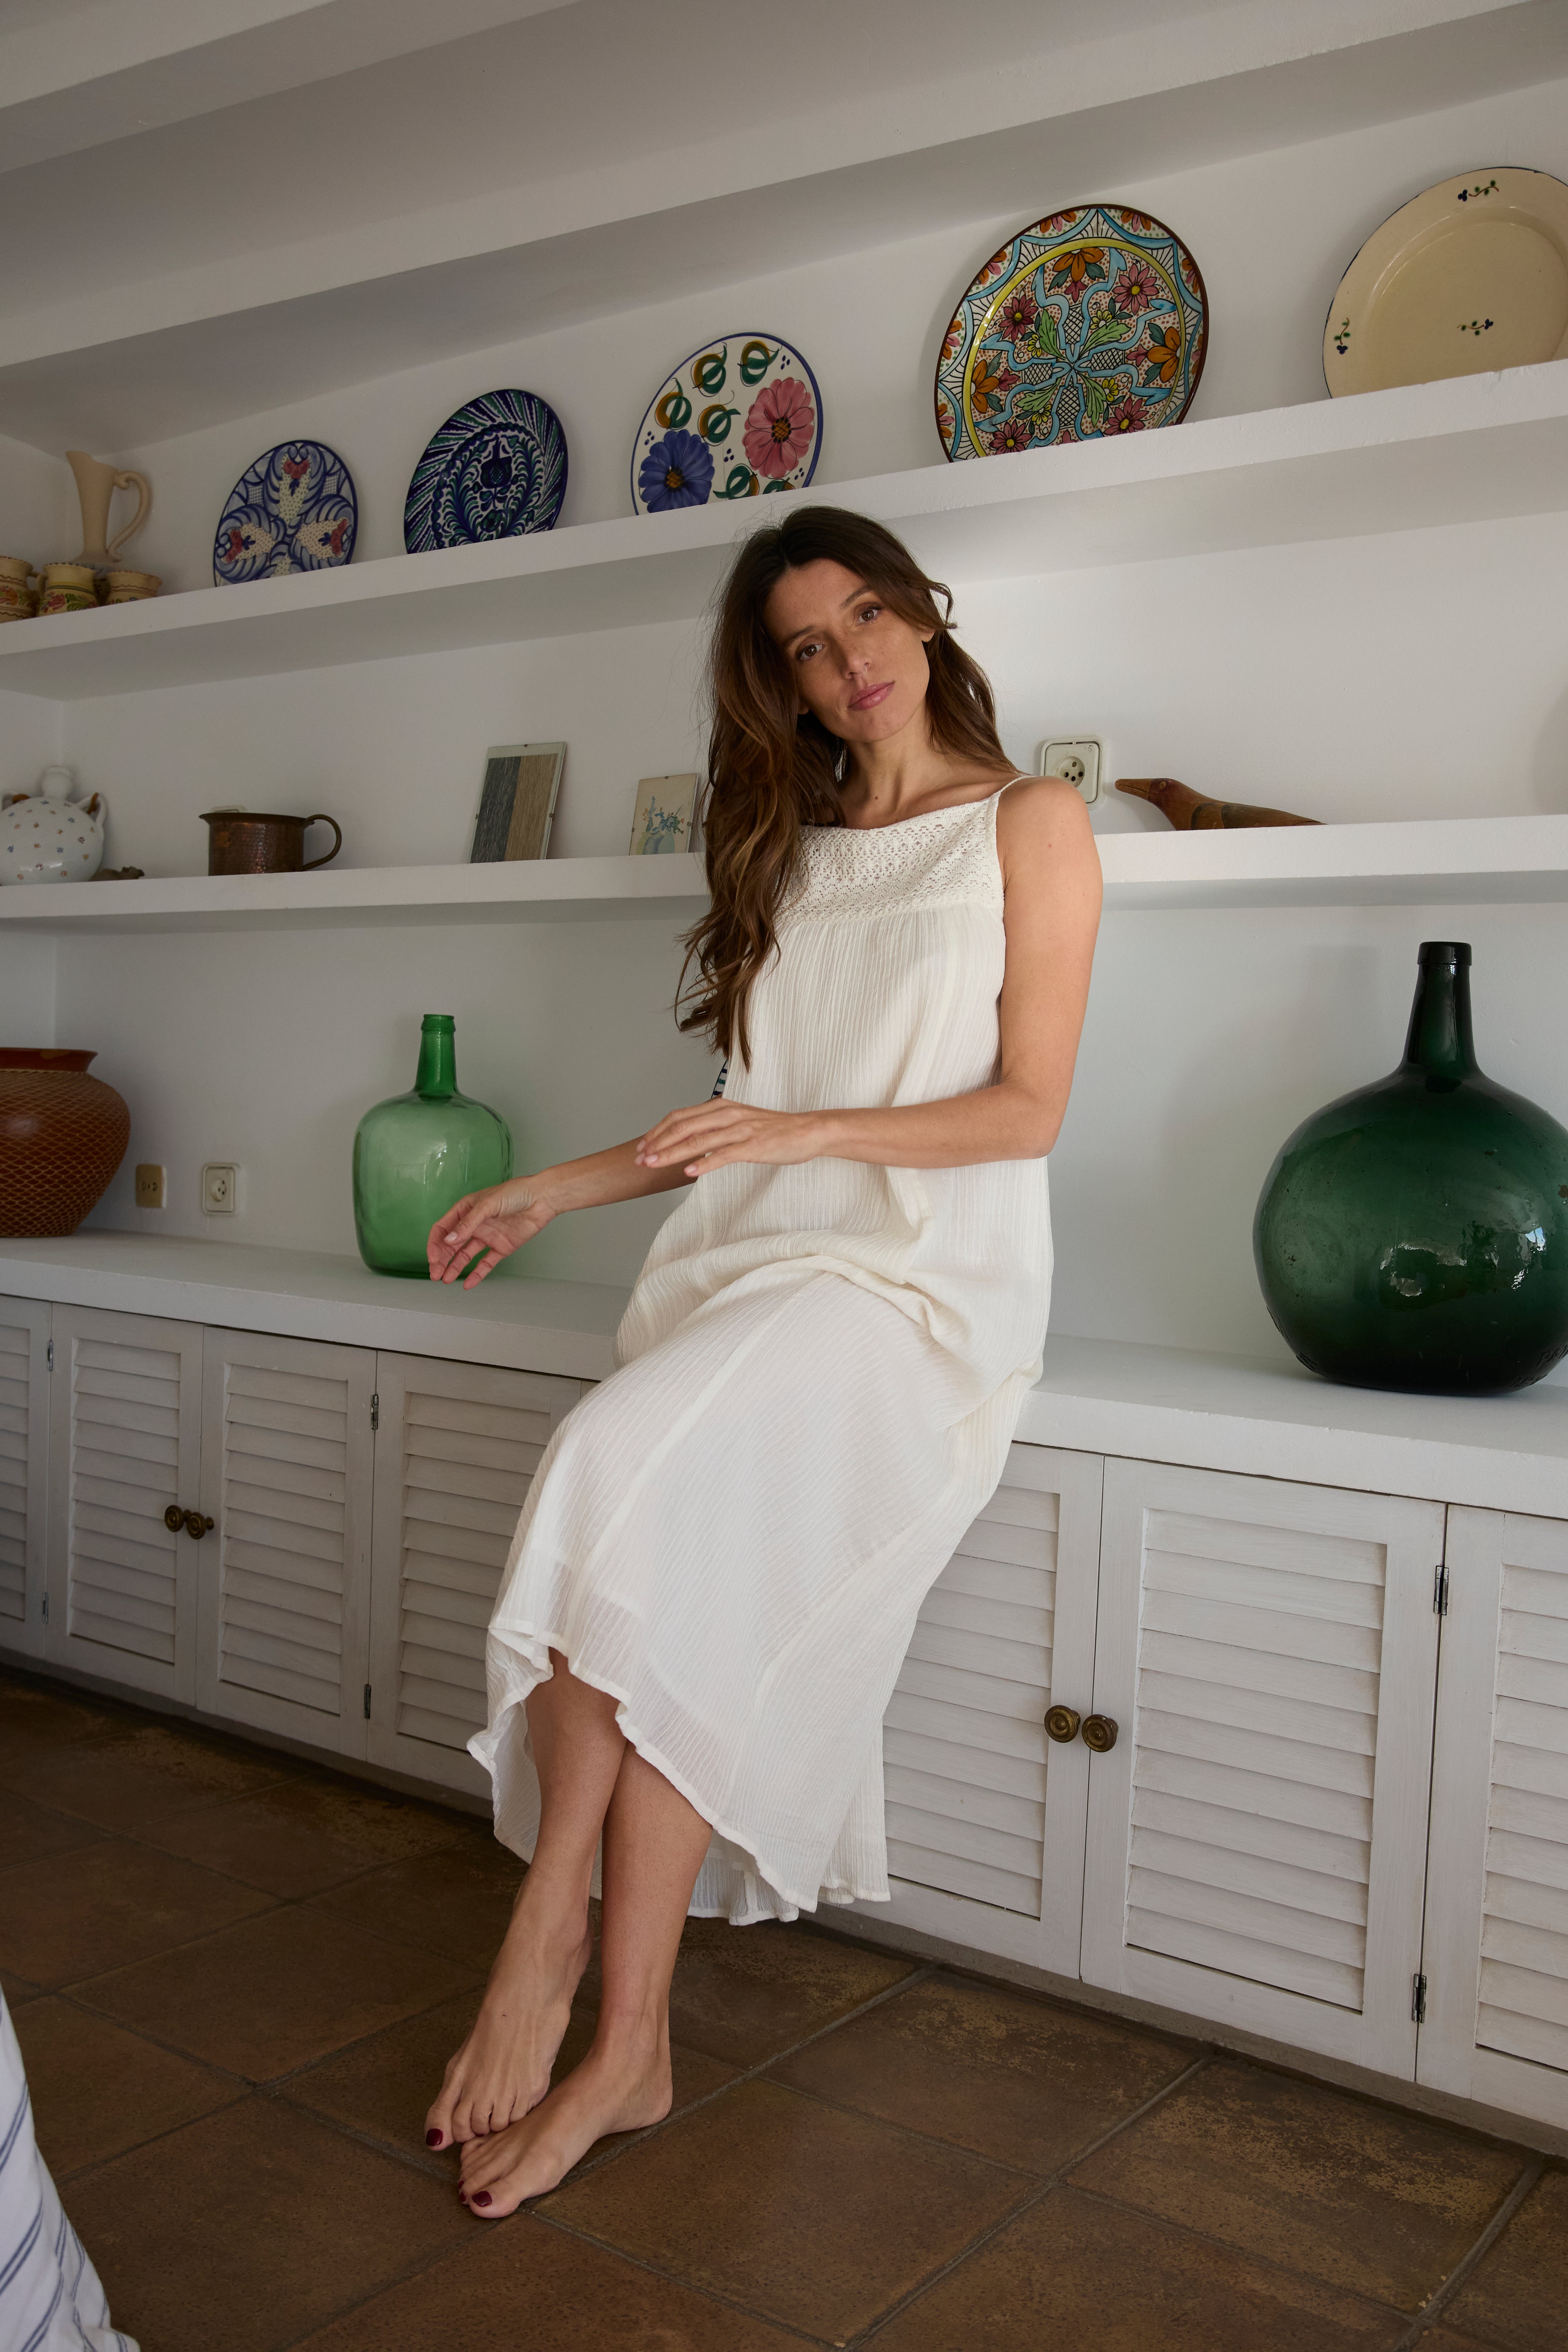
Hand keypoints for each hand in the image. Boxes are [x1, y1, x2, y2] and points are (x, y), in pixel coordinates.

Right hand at [427, 1179, 555, 1288]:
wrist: (542, 1199)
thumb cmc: (515, 1193)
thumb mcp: (487, 1205)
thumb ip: (468, 1223)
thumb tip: (449, 1240)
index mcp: (466, 1210)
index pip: (443, 1229)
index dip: (436, 1244)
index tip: (433, 1258)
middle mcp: (474, 1224)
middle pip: (452, 1245)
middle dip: (442, 1259)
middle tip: (436, 1274)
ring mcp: (487, 1237)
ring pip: (466, 1255)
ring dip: (455, 1267)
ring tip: (446, 1280)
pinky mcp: (501, 1247)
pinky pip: (486, 1263)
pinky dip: (477, 1273)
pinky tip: (468, 1283)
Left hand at [634, 1101, 823, 1177]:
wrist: (808, 1131)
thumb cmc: (774, 1131)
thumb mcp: (739, 1123)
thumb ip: (715, 1128)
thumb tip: (691, 1141)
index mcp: (721, 1107)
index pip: (680, 1117)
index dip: (658, 1131)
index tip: (643, 1146)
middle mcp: (727, 1115)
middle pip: (683, 1127)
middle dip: (658, 1143)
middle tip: (640, 1158)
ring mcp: (740, 1130)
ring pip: (698, 1140)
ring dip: (672, 1153)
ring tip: (654, 1164)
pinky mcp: (753, 1146)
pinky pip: (723, 1155)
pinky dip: (704, 1163)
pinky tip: (688, 1171)